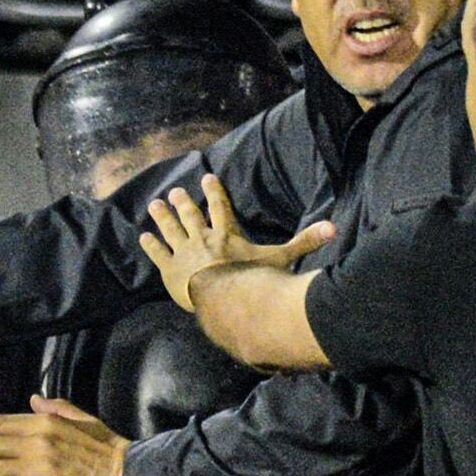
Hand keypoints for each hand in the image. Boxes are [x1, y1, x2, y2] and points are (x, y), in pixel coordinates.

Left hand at [136, 174, 332, 314]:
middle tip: (175, 190)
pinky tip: (143, 236)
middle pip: (191, 216)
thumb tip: (333, 228)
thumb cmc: (252, 279)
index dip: (215, 192)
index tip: (208, 177)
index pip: (221, 208)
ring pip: (171, 230)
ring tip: (155, 204)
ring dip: (163, 216)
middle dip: (183, 202)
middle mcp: (203, 239)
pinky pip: (159, 254)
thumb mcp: (280, 259)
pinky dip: (151, 245)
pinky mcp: (170, 270)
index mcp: (227, 234)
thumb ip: (304, 243)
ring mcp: (185, 253)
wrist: (223, 297)